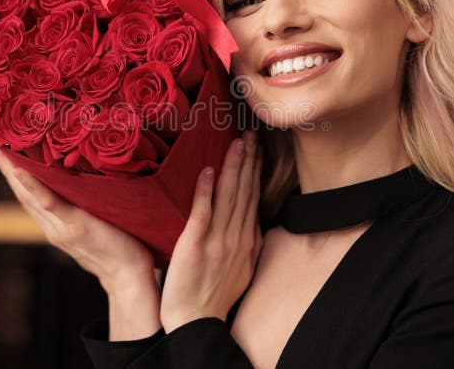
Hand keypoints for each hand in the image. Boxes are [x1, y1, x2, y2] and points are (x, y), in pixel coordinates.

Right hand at [0, 148, 160, 339]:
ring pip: (31, 198)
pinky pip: (49, 203)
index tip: (7, 160)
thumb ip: (84, 216)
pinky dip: (33, 186)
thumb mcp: (97, 231)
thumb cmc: (120, 251)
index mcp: (58, 229)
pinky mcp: (75, 226)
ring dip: (14, 175)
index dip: (19, 182)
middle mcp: (54, 229)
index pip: (33, 202)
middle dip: (9, 174)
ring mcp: (62, 229)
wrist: (129, 275)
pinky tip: (20, 170)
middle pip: (26, 198)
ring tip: (2, 154)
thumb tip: (88, 193)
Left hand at [159, 130, 262, 331]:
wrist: (196, 320)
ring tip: (237, 142)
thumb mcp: (242, 269)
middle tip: (250, 133)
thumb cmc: (215, 295)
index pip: (253, 198)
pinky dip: (206, 190)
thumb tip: (252, 222)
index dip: (255, 172)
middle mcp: (236, 237)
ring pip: (229, 196)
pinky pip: (203, 212)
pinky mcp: (196, 244)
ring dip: (233, 167)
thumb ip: (247, 243)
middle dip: (249, 161)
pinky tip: (207, 170)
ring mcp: (218, 240)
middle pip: (245, 192)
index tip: (257, 149)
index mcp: (247, 241)